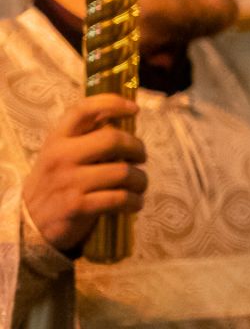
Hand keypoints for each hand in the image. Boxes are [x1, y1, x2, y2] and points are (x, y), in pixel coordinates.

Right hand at [22, 96, 145, 256]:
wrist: (29, 225)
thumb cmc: (55, 184)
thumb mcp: (59, 156)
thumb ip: (84, 139)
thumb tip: (120, 123)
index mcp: (56, 140)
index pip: (83, 110)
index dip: (112, 103)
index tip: (134, 108)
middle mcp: (61, 156)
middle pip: (113, 139)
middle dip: (137, 148)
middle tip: (141, 157)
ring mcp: (69, 181)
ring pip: (123, 172)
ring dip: (141, 180)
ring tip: (140, 185)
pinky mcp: (77, 206)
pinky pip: (120, 198)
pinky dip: (135, 201)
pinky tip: (135, 203)